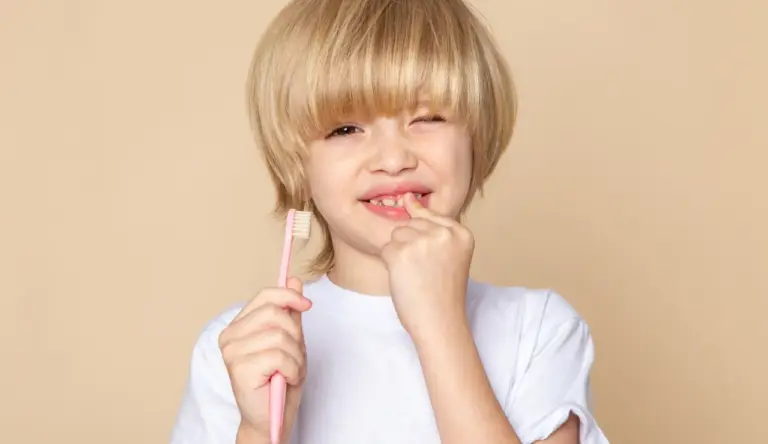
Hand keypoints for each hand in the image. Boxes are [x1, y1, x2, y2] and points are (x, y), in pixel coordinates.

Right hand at [218, 277, 310, 442]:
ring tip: (290, 371)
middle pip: (275, 314)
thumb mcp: (291, 341)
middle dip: (295, 335)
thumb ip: (290, 312)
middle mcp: (230, 336)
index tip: (307, 305)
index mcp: (239, 326)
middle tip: (295, 355)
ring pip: (280, 336)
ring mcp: (231, 352)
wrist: (272, 418)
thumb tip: (295, 281)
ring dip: (296, 356)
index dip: (289, 296)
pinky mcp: (239, 369)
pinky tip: (284, 379)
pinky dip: (292, 369)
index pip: (264, 296)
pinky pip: (279, 356)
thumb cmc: (280, 381)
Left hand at [380, 192, 473, 338]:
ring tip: (415, 275)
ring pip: (396, 234)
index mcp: (462, 232)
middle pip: (412, 224)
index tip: (432, 262)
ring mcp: (422, 242)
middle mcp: (444, 233)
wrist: (440, 322)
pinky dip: (390, 265)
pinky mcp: (401, 253)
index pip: (431, 218)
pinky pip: (385, 249)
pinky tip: (405, 279)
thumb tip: (408, 197)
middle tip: (425, 272)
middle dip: (412, 246)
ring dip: (399, 254)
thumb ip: (432, 225)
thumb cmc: (443, 292)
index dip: (426, 241)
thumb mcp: (449, 254)